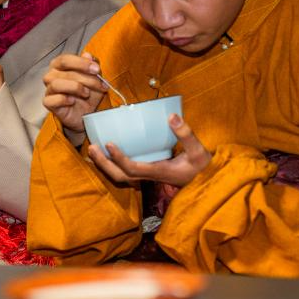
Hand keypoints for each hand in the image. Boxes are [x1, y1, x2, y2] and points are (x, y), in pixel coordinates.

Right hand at [42, 51, 108, 133]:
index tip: (96, 69)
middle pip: (65, 72)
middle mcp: (52, 76)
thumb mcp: (95, 78)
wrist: (87, 114)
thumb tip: (87, 55)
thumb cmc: (88, 94)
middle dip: (85, 78)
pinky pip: (52, 99)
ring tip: (86, 94)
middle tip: (99, 84)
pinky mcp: (48, 103)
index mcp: (60, 66)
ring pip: (57, 84)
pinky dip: (64, 99)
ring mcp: (49, 89)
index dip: (81, 63)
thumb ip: (92, 65)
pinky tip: (73, 101)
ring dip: (76, 88)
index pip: (65, 59)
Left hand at [87, 114, 212, 187]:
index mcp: (158, 172)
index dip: (119, 158)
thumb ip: (186, 134)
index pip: (132, 169)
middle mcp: (149, 177)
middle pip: (120, 176)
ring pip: (120, 177)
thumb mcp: (199, 151)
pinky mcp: (148, 174)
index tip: (109, 143)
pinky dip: (112, 164)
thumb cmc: (202, 167)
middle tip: (92, 147)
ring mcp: (147, 177)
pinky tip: (106, 152)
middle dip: (103, 164)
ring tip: (93, 149)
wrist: (206, 182)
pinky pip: (125, 172)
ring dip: (105, 165)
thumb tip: (171, 116)